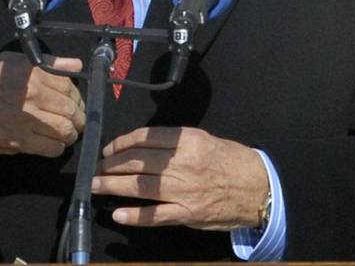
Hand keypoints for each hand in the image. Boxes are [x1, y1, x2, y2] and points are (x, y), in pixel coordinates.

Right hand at [0, 52, 84, 156]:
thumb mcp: (10, 62)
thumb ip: (46, 63)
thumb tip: (75, 65)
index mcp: (33, 73)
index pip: (69, 86)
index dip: (76, 96)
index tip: (73, 102)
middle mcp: (34, 94)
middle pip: (72, 109)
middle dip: (77, 117)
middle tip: (74, 120)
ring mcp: (28, 119)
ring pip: (66, 130)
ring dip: (69, 134)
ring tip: (64, 133)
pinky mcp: (20, 141)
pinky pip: (51, 148)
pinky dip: (56, 147)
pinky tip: (51, 143)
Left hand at [92, 126, 267, 231]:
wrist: (258, 187)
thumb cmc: (230, 160)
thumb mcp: (204, 139)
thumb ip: (175, 142)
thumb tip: (141, 146)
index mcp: (187, 140)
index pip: (144, 138)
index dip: (120, 143)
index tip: (108, 150)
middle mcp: (183, 163)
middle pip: (137, 162)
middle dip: (111, 165)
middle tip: (96, 169)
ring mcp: (184, 189)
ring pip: (140, 187)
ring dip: (113, 186)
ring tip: (96, 186)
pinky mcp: (187, 213)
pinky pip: (156, 215)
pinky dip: (135, 216)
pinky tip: (118, 214)